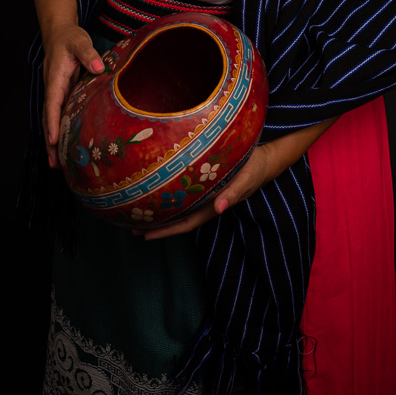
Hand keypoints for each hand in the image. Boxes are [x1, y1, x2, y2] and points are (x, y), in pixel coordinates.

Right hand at [41, 23, 104, 168]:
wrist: (59, 33)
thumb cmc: (70, 38)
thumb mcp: (80, 41)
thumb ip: (88, 53)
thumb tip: (100, 68)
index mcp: (55, 78)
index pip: (52, 103)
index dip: (53, 123)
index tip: (53, 140)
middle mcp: (53, 88)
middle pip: (49, 119)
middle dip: (50, 142)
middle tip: (54, 164)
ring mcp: (56, 93)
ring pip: (52, 120)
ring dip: (53, 142)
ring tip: (57, 164)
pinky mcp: (62, 94)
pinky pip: (60, 115)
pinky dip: (61, 131)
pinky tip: (66, 145)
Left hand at [135, 143, 272, 239]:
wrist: (264, 159)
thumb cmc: (254, 169)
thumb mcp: (246, 180)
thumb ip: (232, 194)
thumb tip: (218, 209)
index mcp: (213, 205)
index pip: (186, 223)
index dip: (167, 231)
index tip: (146, 235)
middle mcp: (206, 202)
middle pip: (178, 218)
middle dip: (157, 225)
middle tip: (131, 227)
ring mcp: (205, 193)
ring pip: (179, 206)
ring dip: (160, 211)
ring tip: (137, 213)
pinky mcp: (205, 181)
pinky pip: (184, 192)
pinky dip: (170, 196)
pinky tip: (158, 192)